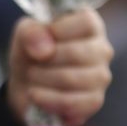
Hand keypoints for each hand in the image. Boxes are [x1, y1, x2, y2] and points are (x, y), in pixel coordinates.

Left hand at [7, 10, 113, 125]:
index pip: (86, 22)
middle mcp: (102, 49)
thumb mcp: (24, 34)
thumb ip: (31, 32)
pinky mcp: (94, 100)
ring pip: (72, 80)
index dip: (59, 30)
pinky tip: (37, 95)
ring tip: (32, 77)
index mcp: (90, 25)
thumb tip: (45, 50)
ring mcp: (101, 76)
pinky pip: (71, 102)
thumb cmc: (32, 52)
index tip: (40, 38)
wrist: (27, 84)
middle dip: (44, 61)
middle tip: (31, 64)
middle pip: (77, 53)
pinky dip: (47, 100)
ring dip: (42, 80)